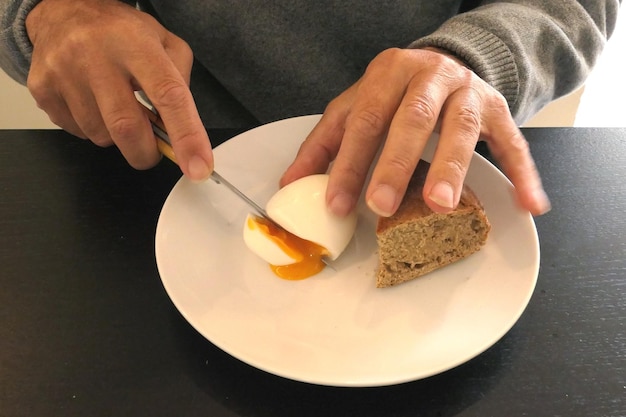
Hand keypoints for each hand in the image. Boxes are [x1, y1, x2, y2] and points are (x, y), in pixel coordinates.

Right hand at [25, 0, 212, 179]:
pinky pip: (77, 132)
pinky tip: (93, 103)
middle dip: (146, 152)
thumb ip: (181, 85)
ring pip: (101, 135)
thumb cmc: (122, 33)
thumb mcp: (164, 43)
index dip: (186, 136)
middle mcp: (96, 55)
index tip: (198, 167)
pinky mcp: (42, 88)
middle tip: (152, 150)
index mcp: (136, 43)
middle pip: (127, 127)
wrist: (65, 11)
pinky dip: (93, 129)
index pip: (168, 95)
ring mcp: (64, 71)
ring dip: (117, 136)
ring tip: (116, 106)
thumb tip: (183, 134)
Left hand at [280, 48, 549, 216]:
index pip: (365, 119)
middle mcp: (431, 76)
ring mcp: (469, 92)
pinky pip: (514, 143)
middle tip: (382, 205)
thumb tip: (290, 183)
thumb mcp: (356, 106)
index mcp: (388, 73)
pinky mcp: (498, 110)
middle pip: (413, 118)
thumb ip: (325, 143)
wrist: (448, 63)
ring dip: (452, 168)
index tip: (337, 204)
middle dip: (396, 164)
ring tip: (440, 206)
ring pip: (462, 128)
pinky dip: (523, 174)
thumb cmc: (395, 93)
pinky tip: (529, 205)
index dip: (350, 163)